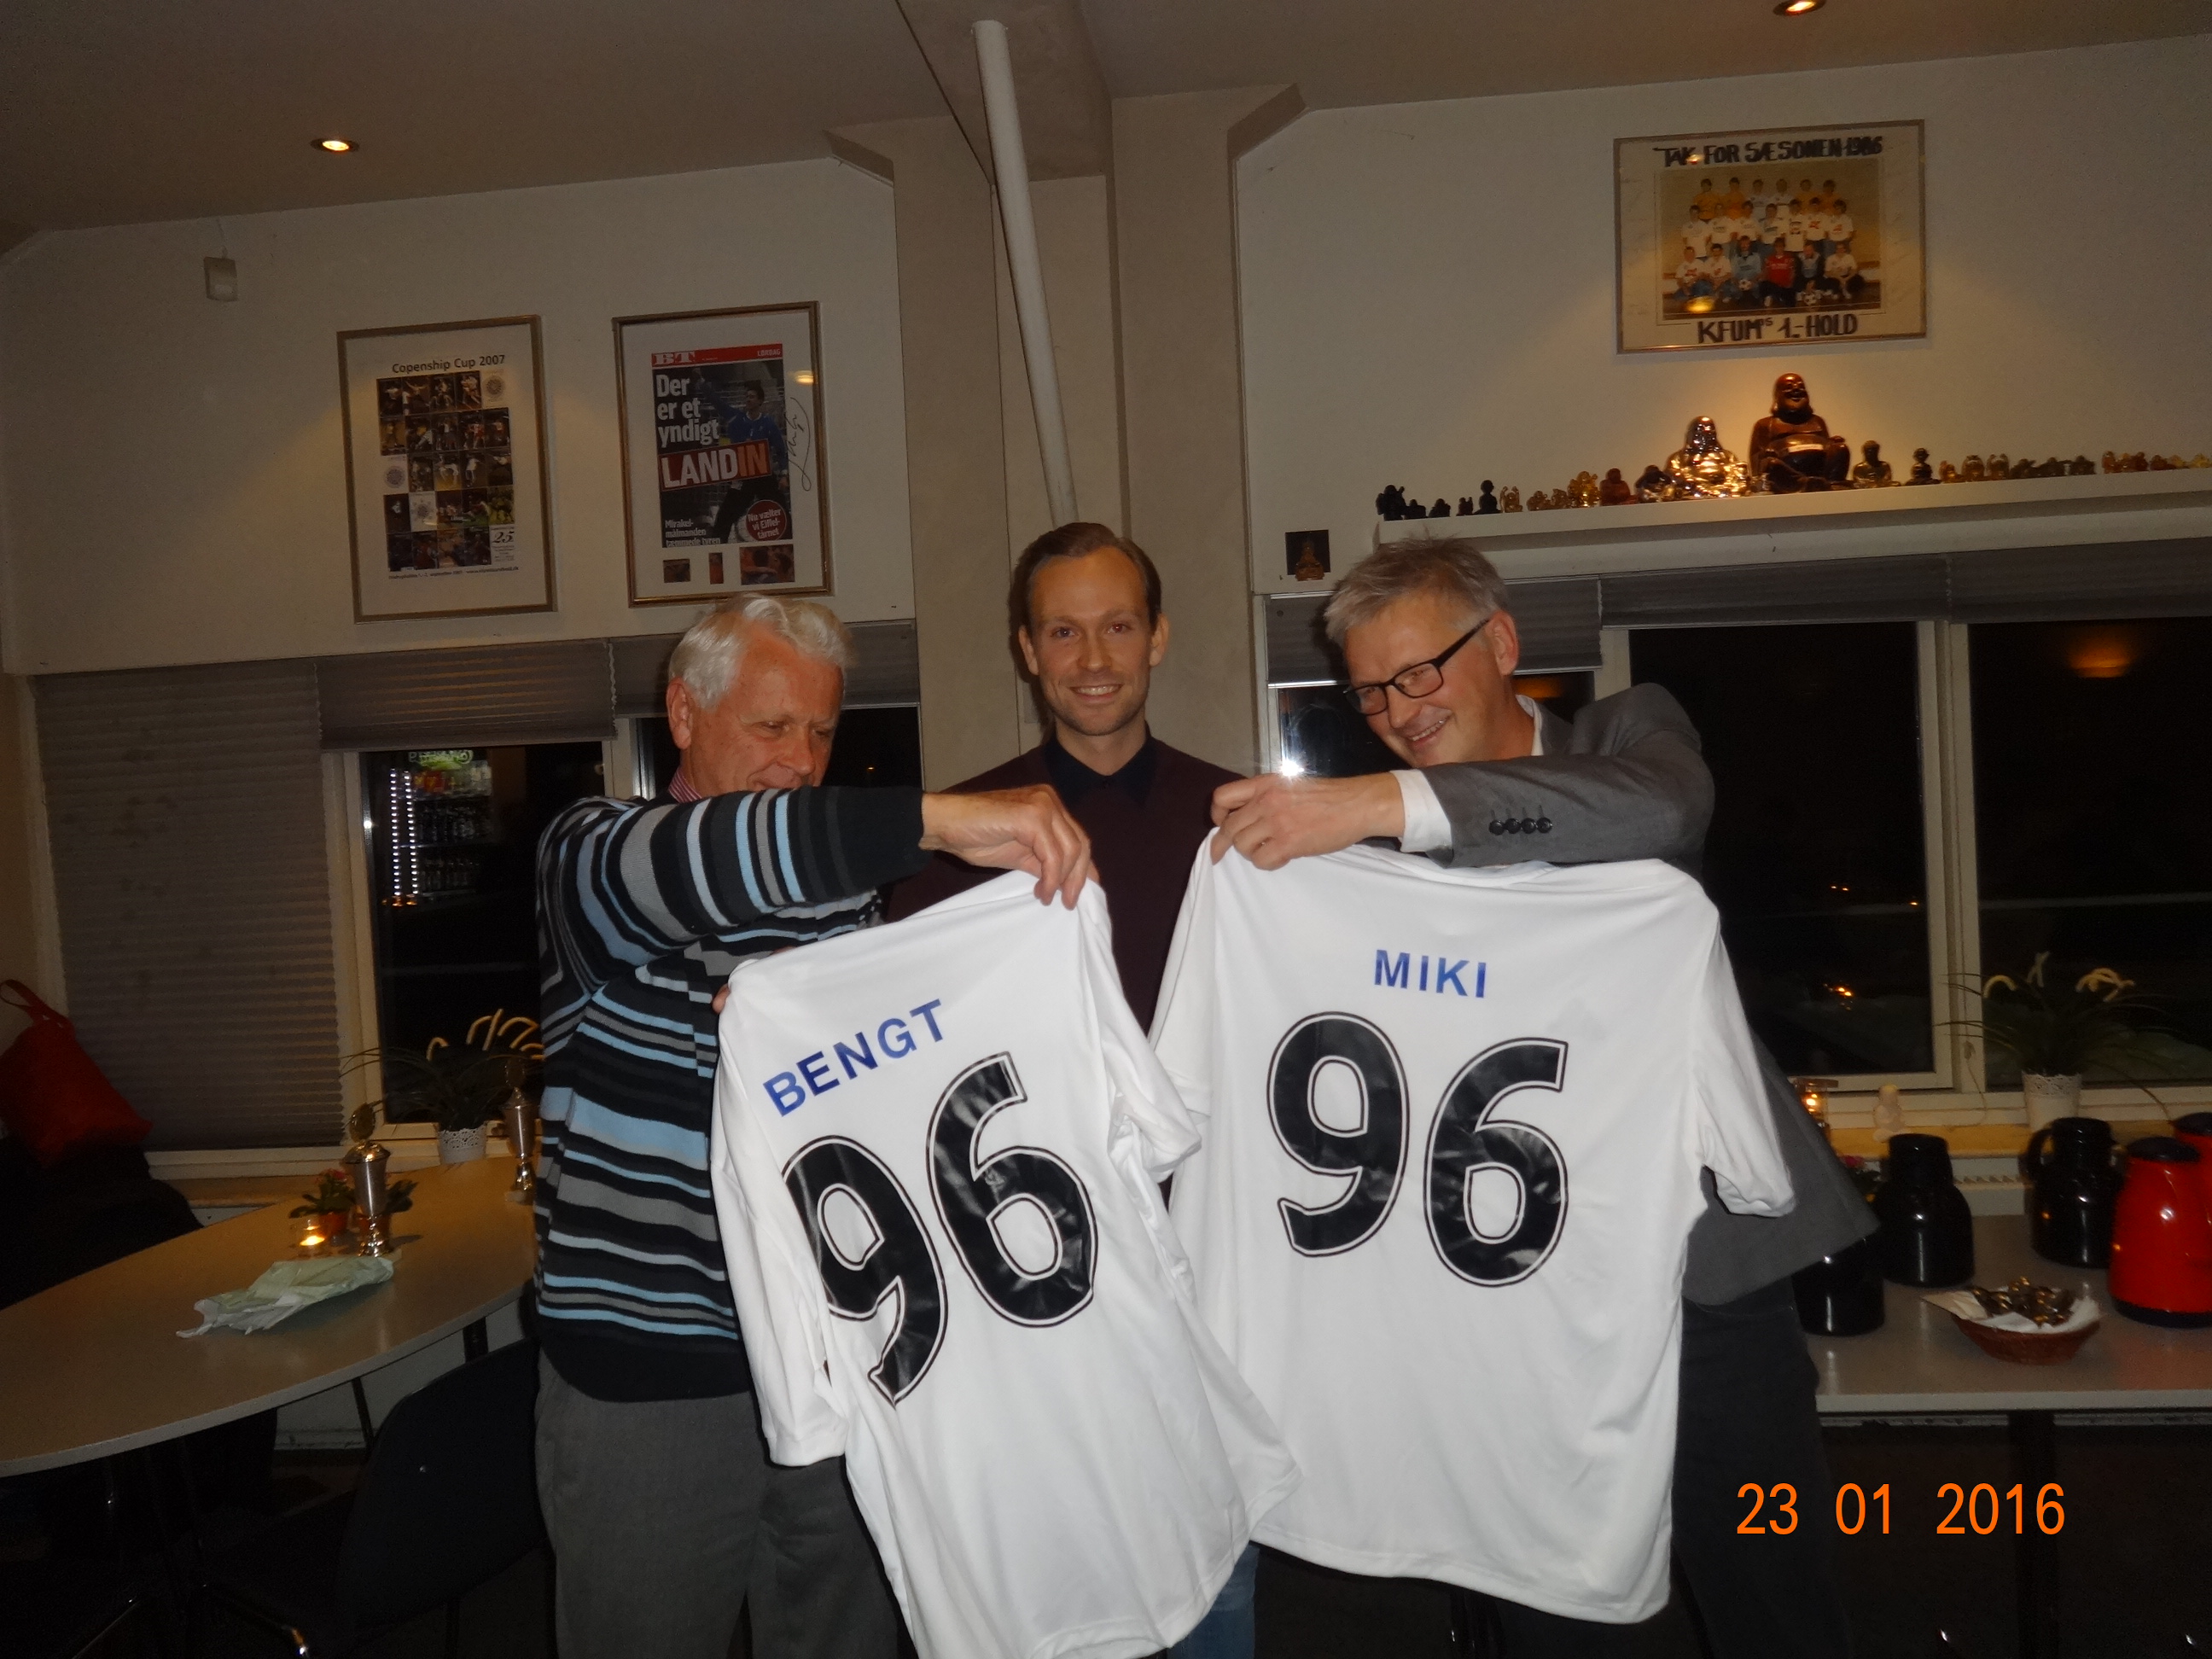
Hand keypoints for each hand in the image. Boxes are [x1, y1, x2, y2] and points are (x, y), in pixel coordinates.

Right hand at [920, 785, 1092, 908]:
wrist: (946, 824)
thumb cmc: (976, 835)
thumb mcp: (1020, 852)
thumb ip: (1044, 861)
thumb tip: (1067, 883)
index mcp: (1049, 805)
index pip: (1077, 837)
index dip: (1084, 867)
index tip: (1079, 892)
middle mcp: (1050, 800)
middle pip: (1080, 843)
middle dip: (1078, 878)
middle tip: (1069, 902)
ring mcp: (1042, 806)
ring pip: (1070, 850)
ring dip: (1063, 881)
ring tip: (1048, 898)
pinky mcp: (1032, 817)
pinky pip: (1052, 855)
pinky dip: (1050, 878)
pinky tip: (1041, 891)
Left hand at [1209, 772, 1403, 869]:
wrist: (1357, 804)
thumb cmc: (1329, 797)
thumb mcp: (1290, 785)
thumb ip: (1266, 797)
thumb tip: (1246, 818)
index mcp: (1265, 784)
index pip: (1222, 797)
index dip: (1216, 814)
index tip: (1219, 825)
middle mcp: (1266, 801)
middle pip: (1229, 827)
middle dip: (1225, 843)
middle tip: (1224, 854)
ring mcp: (1276, 822)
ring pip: (1242, 846)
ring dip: (1252, 852)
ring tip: (1269, 850)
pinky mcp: (1288, 842)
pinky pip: (1261, 860)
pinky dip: (1268, 863)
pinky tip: (1282, 857)